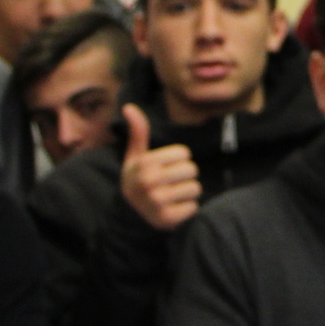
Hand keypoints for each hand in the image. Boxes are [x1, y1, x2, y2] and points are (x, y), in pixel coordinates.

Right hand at [120, 106, 201, 230]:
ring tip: (173, 196)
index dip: (178, 160)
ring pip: (195, 188)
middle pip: (192, 169)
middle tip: (170, 183)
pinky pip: (194, 207)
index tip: (165, 167)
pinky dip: (187, 209)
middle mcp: (149, 182)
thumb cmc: (138, 180)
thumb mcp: (135, 157)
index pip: (184, 153)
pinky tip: (173, 209)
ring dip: (187, 193)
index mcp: (144, 163)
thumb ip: (138, 132)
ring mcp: (158, 202)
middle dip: (185, 176)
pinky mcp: (167, 219)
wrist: (129, 216)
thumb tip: (129, 106)